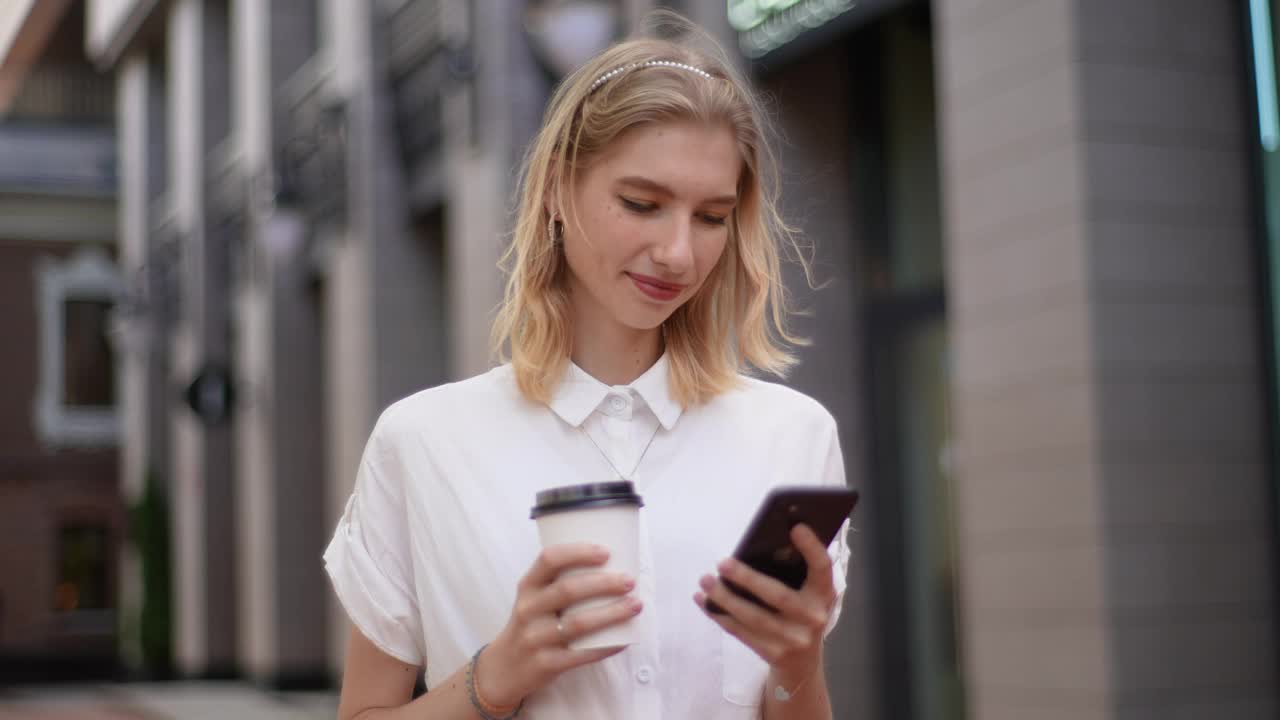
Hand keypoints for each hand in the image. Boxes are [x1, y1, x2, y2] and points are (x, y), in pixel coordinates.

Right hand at [481, 543, 642, 706]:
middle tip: (629, 581)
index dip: (578, 552)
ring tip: (635, 605)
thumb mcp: (534, 598)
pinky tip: (625, 639)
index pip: (549, 559)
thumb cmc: (532, 623)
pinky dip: (606, 646)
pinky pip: (581, 655)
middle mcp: (528, 609)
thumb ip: (561, 582)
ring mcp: (535, 638)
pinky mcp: (546, 664)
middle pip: (568, 590)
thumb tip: (614, 567)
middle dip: (603, 583)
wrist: (506, 667)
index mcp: (528, 586)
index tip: (606, 552)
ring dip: (611, 613)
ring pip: (578, 623)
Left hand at [694, 524, 835, 687]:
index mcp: (823, 595)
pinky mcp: (772, 654)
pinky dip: (718, 614)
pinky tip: (702, 600)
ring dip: (724, 598)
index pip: (822, 568)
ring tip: (705, 580)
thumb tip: (758, 545)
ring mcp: (792, 639)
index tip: (796, 527)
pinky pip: (740, 631)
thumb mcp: (807, 594)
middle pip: (777, 595)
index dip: (812, 548)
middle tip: (722, 563)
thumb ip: (793, 572)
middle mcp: (812, 617)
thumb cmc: (800, 613)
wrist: (803, 663)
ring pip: (753, 617)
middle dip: (747, 579)